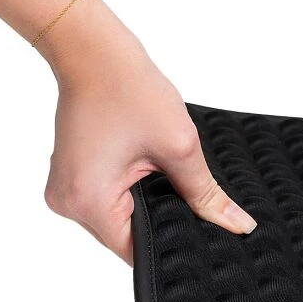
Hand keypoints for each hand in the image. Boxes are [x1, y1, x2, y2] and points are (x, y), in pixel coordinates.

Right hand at [42, 2, 256, 266]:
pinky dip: (131, 195)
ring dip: (146, 207)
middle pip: (127, 238)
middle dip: (162, 224)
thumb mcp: (179, 146)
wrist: (93, 50)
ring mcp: (64, 192)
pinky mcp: (70, 179)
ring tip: (168, 187)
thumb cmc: (129, 87)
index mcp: (88, 201)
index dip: (171, 245)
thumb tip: (237, 226)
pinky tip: (149, 177)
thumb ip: (207, 195)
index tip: (200, 240)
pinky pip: (107, 202)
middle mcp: (67, 204)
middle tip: (195, 212)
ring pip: (118, 220)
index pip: (137, 251)